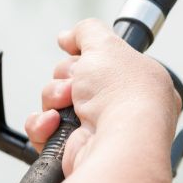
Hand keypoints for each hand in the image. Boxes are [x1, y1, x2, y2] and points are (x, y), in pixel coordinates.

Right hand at [23, 19, 180, 176]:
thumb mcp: (106, 45)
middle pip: (74, 80)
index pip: (102, 63)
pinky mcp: (75, 151)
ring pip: (56, 103)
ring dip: (53, 97)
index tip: (83, 57)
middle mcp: (121, 110)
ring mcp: (98, 132)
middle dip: (67, 77)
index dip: (87, 58)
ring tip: (67, 103)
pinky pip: (45, 130)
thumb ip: (87, 31)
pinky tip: (54, 123)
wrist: (117, 143)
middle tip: (77, 84)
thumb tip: (68, 36)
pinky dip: (44, 124)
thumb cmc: (123, 97)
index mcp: (138, 84)